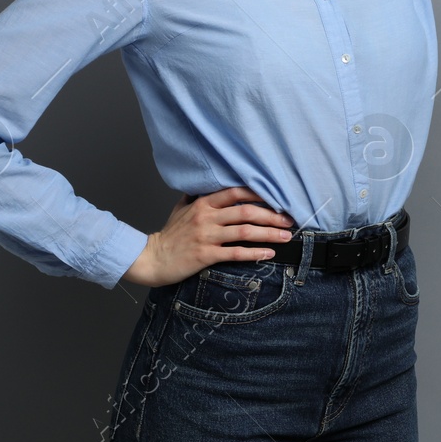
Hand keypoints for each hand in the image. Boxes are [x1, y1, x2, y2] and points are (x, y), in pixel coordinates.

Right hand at [121, 186, 296, 287]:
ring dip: (269, 234)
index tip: (277, 198)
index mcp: (203, 203)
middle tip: (288, 220)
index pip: (236, 192)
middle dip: (271, 215)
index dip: (259, 194)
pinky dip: (254, 253)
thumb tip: (207, 184)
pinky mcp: (205, 255)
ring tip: (286, 236)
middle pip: (246, 211)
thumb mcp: (181, 209)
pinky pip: (235, 253)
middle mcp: (206, 217)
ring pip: (244, 231)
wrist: (152, 258)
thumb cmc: (170, 234)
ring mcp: (207, 236)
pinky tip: (268, 254)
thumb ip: (197, 196)